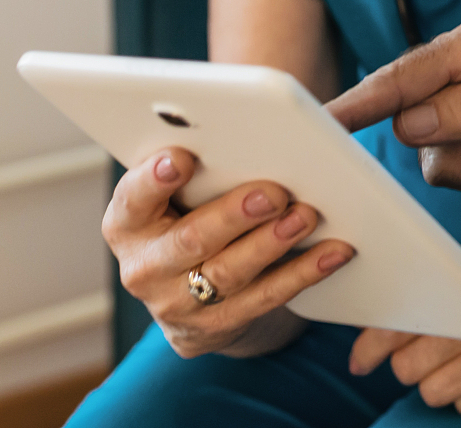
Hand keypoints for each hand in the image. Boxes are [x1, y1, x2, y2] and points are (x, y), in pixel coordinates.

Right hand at [103, 148, 353, 357]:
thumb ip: (200, 166)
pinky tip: (334, 251)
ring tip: (306, 216)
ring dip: (272, 243)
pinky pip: (264, 299)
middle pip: (189, 240)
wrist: (189, 295)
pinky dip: (302, 273)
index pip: (133, 200)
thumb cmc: (191, 216)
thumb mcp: (179, 193)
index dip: (154, 180)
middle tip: (274, 191)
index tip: (182, 157)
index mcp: (127, 223)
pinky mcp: (213, 329)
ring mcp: (175, 305)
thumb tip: (250, 131)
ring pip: (229, 273)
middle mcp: (144, 268)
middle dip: (234, 214)